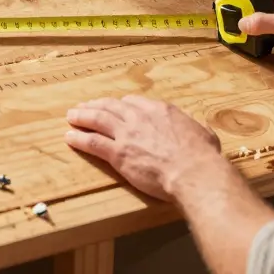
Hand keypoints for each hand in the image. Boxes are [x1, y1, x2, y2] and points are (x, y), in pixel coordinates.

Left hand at [65, 96, 222, 200]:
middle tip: (85, 106)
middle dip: (96, 105)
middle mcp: (139, 117)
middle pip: (111, 106)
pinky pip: (92, 142)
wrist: (192, 171)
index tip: (114, 106)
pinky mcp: (118, 153)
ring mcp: (126, 134)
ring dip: (82, 116)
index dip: (121, 105)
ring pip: (97, 120)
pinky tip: (70, 137)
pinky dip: (79, 138)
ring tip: (71, 116)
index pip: (133, 102)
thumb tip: (203, 131)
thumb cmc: (202, 156)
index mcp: (160, 110)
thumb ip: (198, 129)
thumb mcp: (204, 134)